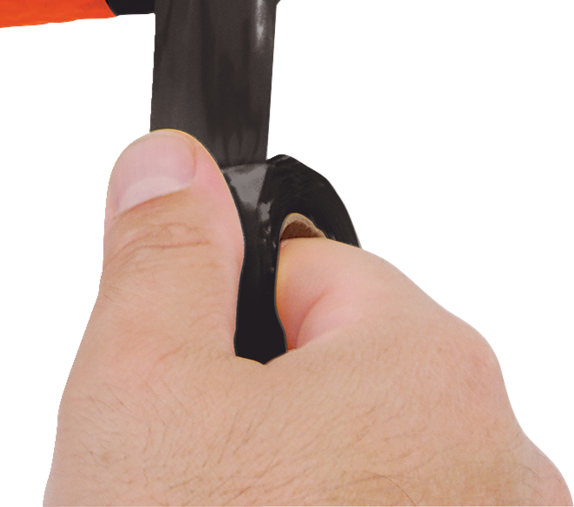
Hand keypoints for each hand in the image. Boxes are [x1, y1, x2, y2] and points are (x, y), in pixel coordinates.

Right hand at [45, 130, 570, 504]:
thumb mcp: (137, 388)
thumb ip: (160, 256)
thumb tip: (170, 164)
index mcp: (427, 369)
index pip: (310, 267)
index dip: (220, 315)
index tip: (178, 378)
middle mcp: (502, 462)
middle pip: (342, 373)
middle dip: (257, 410)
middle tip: (186, 480)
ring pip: (361, 467)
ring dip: (292, 486)